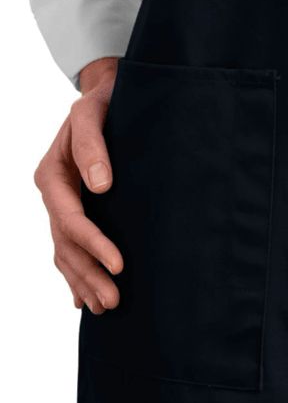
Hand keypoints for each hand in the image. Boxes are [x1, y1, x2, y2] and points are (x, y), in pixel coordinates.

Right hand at [34, 56, 121, 314]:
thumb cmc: (103, 100)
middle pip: (67, 245)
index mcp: (51, 176)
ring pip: (66, 252)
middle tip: (114, 301)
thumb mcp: (92, 113)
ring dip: (83, 282)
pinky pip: (69, 249)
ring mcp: (61, 205)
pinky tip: (82, 299)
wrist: (105, 94)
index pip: (71, 220)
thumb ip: (92, 145)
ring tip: (105, 308)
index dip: (94, 245)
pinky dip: (75, 275)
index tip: (119, 265)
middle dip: (89, 275)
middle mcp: (53, 195)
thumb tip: (100, 185)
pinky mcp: (75, 210)